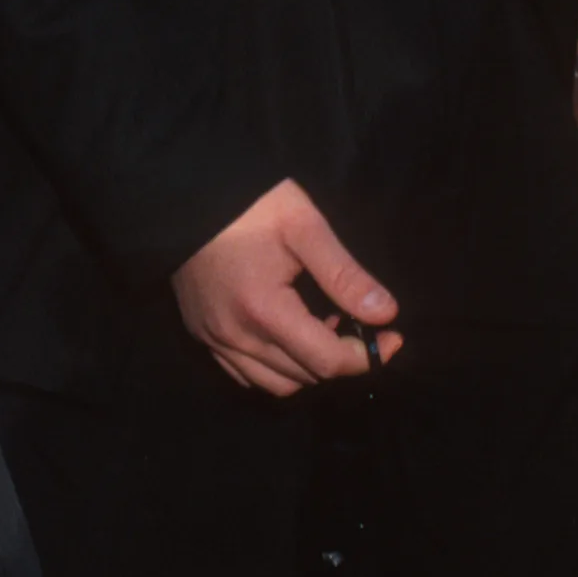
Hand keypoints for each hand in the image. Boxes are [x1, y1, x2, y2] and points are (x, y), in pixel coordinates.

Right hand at [173, 179, 401, 398]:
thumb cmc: (250, 204)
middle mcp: (236, 336)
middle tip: (355, 324)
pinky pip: (244, 373)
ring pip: (274, 384)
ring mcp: (213, 338)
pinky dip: (274, 367)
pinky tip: (286, 335)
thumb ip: (344, 275)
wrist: (186, 192)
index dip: (368, 357)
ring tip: (320, 329)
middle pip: (305, 377)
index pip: (327, 362)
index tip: (391, 336)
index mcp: (264, 310)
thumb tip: (386, 314)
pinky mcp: (200, 333)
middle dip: (340, 359)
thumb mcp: (304, 226)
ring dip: (307, 368)